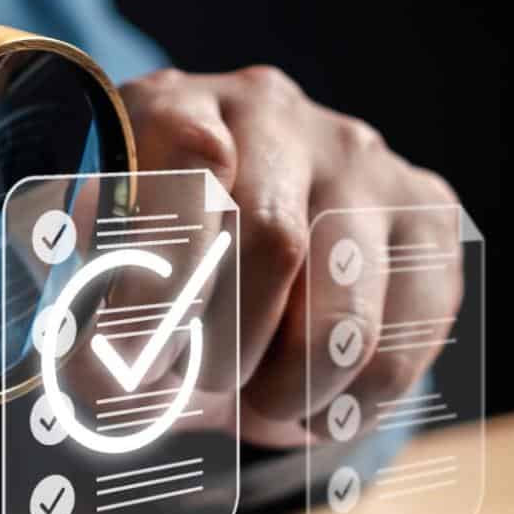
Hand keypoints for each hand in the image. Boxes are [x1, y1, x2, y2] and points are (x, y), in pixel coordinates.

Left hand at [115, 66, 463, 447]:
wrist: (237, 238)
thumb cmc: (153, 260)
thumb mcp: (101, 272)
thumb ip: (87, 317)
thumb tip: (95, 381)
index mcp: (174, 108)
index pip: (185, 181)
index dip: (159, 287)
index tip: (132, 366)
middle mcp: (272, 112)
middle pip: (273, 241)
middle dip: (228, 347)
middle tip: (199, 389)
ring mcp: (358, 155)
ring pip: (345, 305)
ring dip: (293, 386)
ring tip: (258, 404)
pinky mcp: (426, 208)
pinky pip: (410, 331)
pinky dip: (358, 399)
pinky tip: (318, 404)